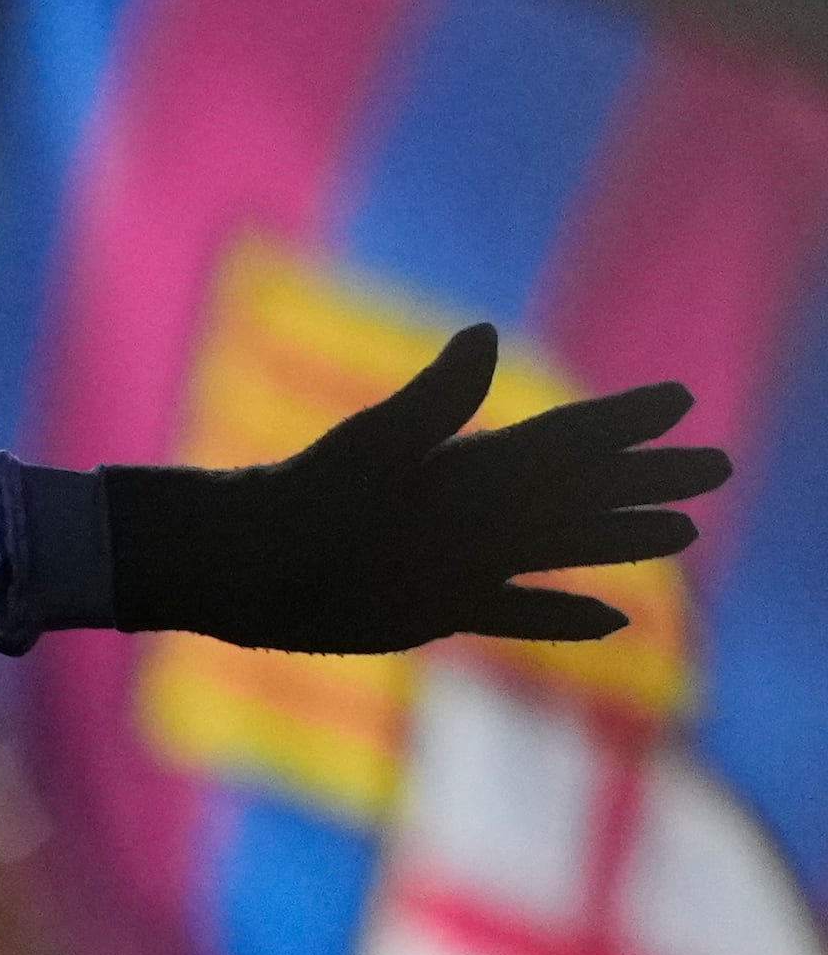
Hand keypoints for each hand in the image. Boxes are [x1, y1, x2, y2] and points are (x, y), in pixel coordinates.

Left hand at [107, 324, 728, 653]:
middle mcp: (473, 510)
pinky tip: (616, 619)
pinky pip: (518, 612)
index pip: (565, 438)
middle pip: (581, 491)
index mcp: (466, 464)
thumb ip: (435, 399)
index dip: (622, 421)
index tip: (679, 399)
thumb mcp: (370, 446)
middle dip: (647, 477)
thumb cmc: (294, 498)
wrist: (235, 565)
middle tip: (718, 466)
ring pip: (563, 548)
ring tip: (685, 531)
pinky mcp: (437, 609)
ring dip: (621, 539)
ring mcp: (460, 561)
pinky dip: (564, 615)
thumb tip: (488, 335)